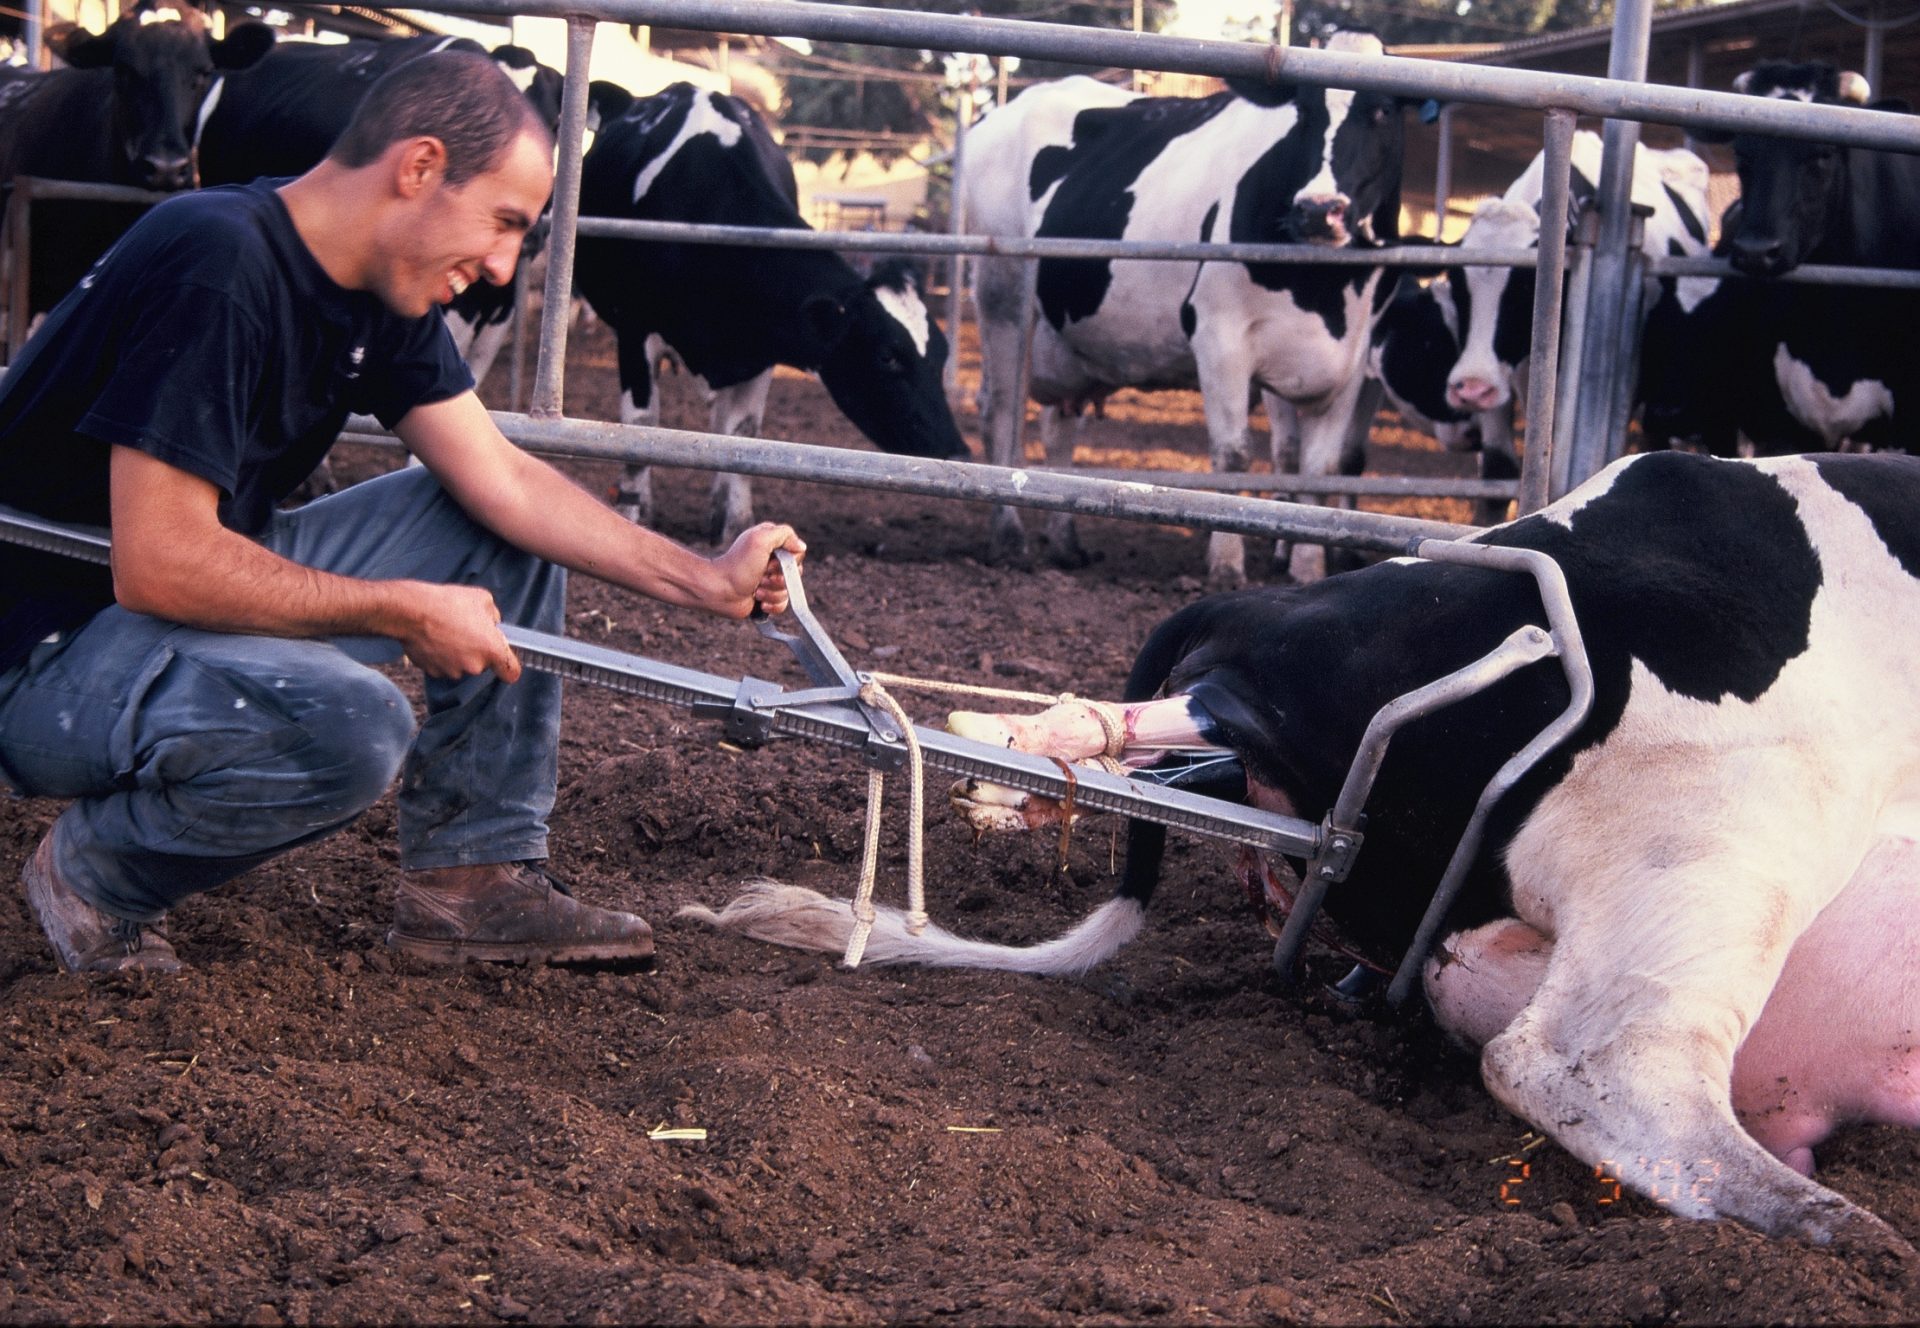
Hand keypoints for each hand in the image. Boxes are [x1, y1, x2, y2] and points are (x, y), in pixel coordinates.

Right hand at [398, 582, 521, 681]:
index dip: (509, 666)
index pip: (511, 673)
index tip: (503, 659)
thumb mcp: (483, 599)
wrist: (412, 611)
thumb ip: (494, 616)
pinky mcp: (434, 672)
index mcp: (492, 650)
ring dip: (458, 653)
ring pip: (461, 665)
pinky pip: (443, 665)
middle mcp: (475, 666)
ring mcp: (453, 671)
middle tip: (465, 630)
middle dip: (477, 650)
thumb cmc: (449, 603)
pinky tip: (434, 638)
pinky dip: (440, 656)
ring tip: (447, 631)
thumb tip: (492, 623)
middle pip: (482, 664)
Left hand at [712, 522, 806, 617]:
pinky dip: (772, 605)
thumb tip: (801, 546)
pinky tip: (759, 601)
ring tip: (756, 589)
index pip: (797, 552)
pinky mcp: (767, 597)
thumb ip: (784, 534)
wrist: (719, 590)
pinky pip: (783, 604)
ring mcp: (770, 580)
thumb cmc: (737, 564)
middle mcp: (772, 561)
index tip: (769, 563)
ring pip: (789, 591)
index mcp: (772, 544)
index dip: (788, 561)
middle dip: (779, 579)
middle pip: (796, 573)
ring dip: (772, 593)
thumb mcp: (760, 538)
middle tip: (761, 577)